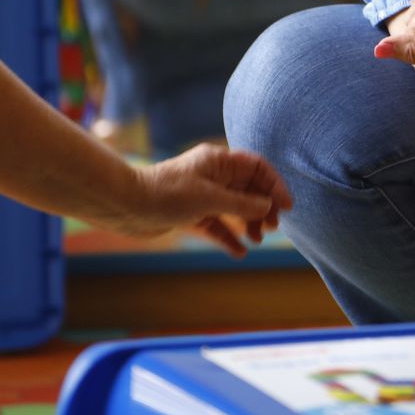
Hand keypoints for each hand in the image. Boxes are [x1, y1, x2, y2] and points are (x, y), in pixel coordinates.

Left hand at [97, 143, 293, 257]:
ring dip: (249, 222)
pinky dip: (229, 237)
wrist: (128, 206)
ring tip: (257, 239)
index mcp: (218, 161)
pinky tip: (239, 253)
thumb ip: (241, 203)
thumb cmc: (167, 194)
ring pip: (235, 207)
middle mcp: (213, 175)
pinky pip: (217, 225)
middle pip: (249, 188)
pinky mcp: (191, 214)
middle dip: (264, 206)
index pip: (256, 167)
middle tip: (272, 227)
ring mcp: (202, 195)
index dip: (274, 184)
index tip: (287, 206)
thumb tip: (267, 206)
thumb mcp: (209, 198)